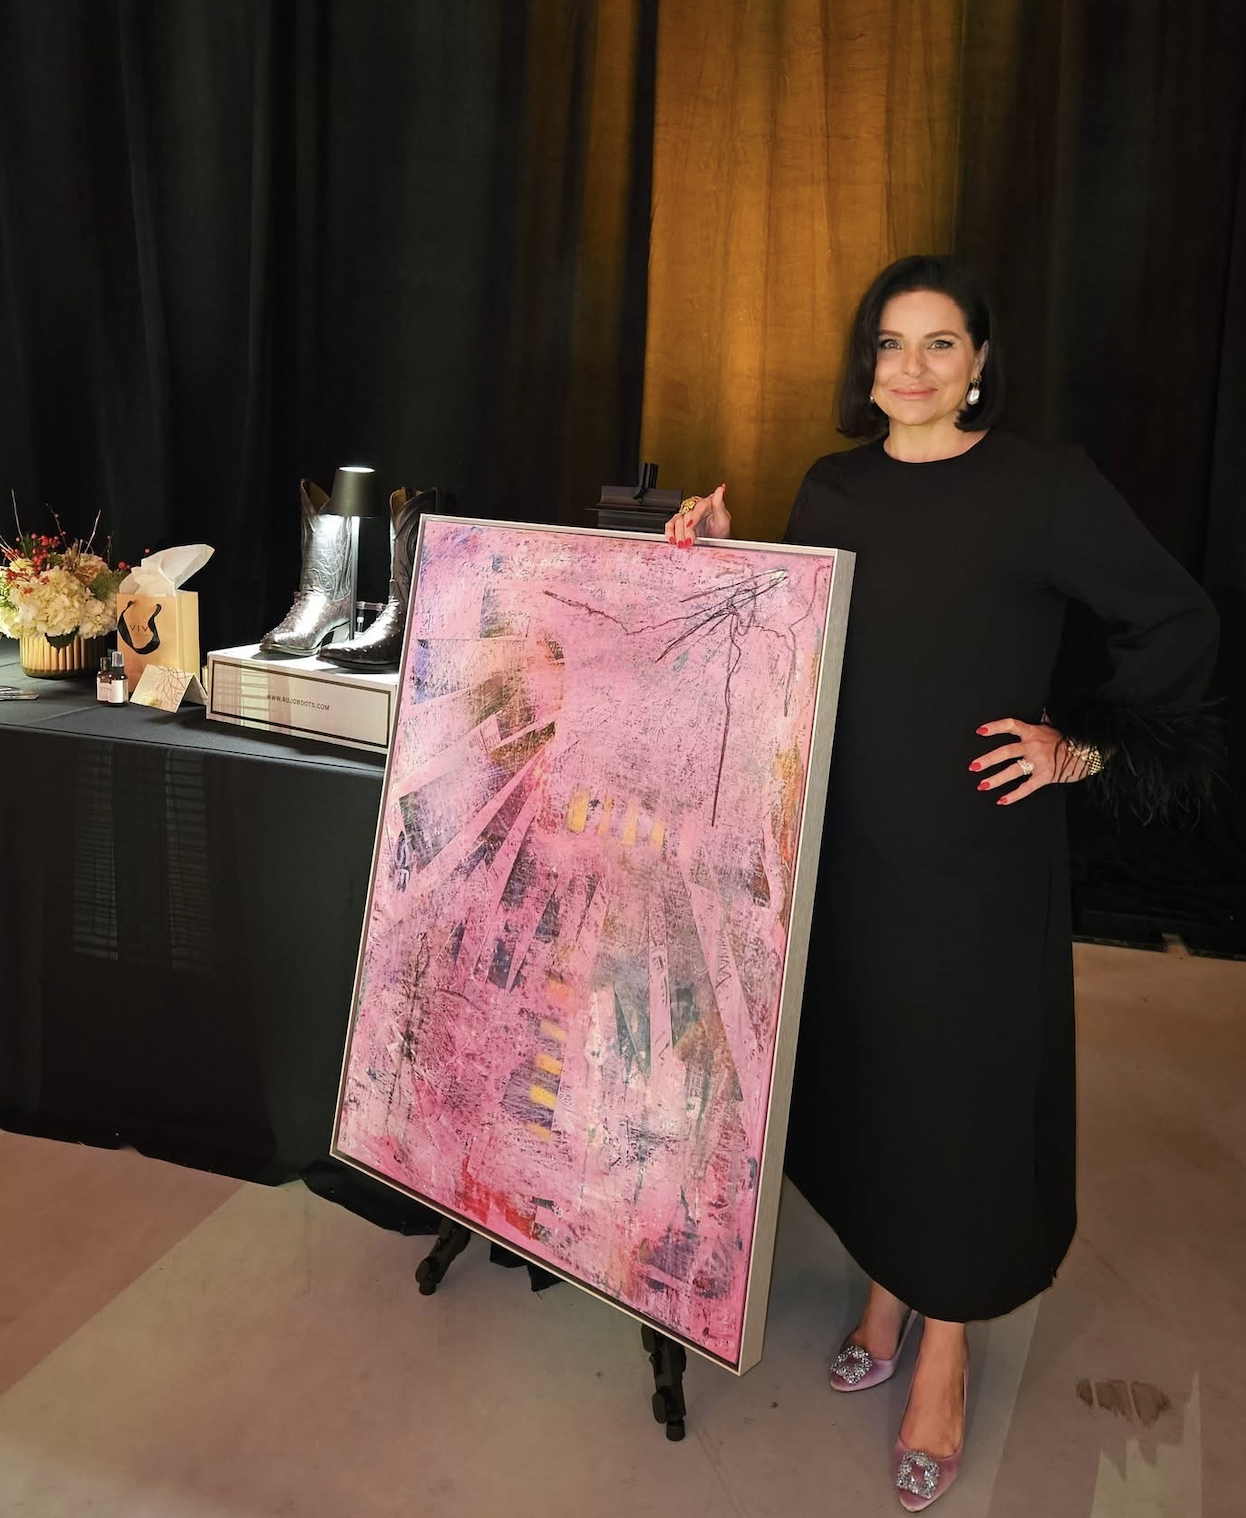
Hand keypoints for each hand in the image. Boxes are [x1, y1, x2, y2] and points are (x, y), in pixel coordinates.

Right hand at [664, 483, 729, 547]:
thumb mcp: (724, 519)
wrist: (716, 541)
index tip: (690, 526)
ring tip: (682, 544)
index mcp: (706, 503)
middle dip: (686, 530)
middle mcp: (694, 507)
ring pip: (677, 520)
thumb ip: (719, 505)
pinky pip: (671, 525)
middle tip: (689, 541)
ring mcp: (686, 515)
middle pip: (687, 515)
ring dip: (678, 533)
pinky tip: (672, 539)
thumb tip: (720, 490)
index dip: (694, 516)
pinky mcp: (679, 523)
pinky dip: (670, 532)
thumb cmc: (720, 530)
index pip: (699, 507)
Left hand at [970, 717, 1091, 804]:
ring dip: (996, 779)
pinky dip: (1014, 795)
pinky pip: (1027, 787)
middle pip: (1006, 752)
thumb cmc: (1069, 738)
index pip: (1011, 725)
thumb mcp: (1052, 726)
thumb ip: (1040, 721)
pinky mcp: (1046, 776)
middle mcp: (1034, 746)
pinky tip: (1001, 800)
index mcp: (1034, 731)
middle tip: (973, 766)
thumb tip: (1038, 711)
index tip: (980, 731)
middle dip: (988, 760)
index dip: (995, 727)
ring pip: (1013, 771)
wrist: (1089, 752)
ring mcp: (1039, 762)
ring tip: (982, 785)